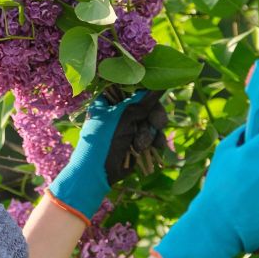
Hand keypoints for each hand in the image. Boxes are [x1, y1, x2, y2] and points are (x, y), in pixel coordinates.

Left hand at [47, 89, 167, 224]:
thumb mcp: (123, 117)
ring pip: (152, 120)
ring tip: (141, 145)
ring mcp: (130, 126)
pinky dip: (155, 140)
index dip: (147, 90)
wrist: (98, 173)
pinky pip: (154, 134)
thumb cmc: (104, 140)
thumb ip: (143, 101)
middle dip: (153, 116)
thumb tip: (160, 84)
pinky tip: (156, 147)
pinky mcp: (138, 139)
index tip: (157, 93)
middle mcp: (120, 111)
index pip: (133, 87)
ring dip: (151, 132)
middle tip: (158, 123)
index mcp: (109, 100)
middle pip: (147, 104)